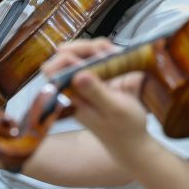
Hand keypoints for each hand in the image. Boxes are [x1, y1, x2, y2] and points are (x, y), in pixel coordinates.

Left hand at [43, 39, 148, 154]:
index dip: (68, 58)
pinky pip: (96, 56)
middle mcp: (76, 86)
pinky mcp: (100, 76)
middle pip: (67, 54)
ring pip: (82, 52)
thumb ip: (95, 92)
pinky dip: (106, 51)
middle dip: (84, 48)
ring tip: (114, 54)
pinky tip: (117, 55)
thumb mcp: (113, 109)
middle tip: (105, 52)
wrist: (133, 140)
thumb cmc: (124, 128)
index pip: (55, 69)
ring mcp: (88, 80)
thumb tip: (77, 75)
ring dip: (97, 48)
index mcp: (72, 96)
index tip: (87, 62)